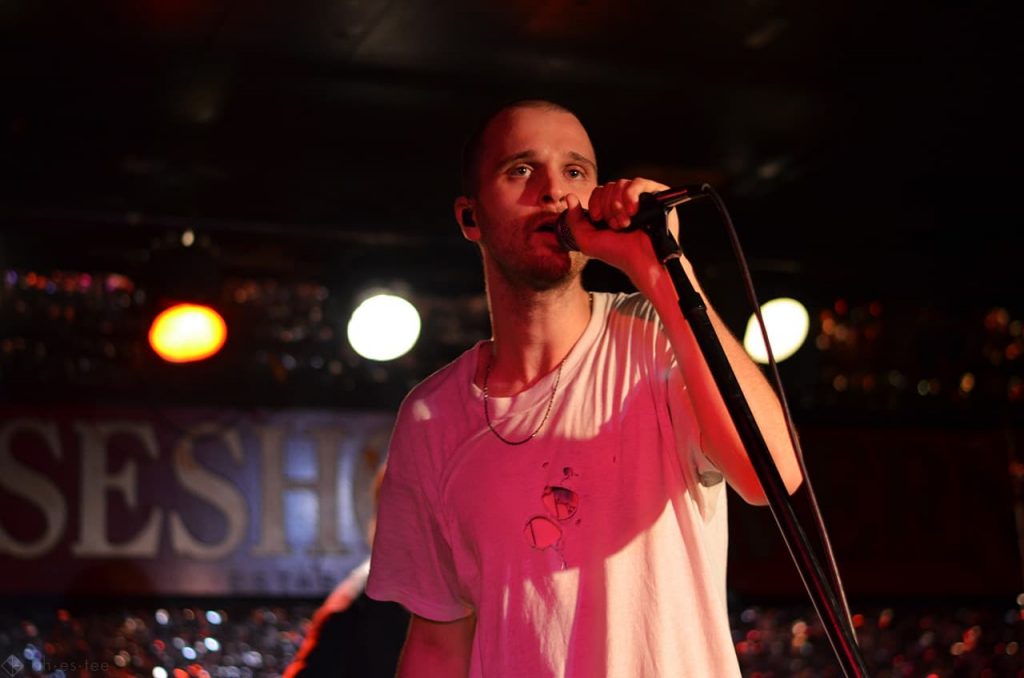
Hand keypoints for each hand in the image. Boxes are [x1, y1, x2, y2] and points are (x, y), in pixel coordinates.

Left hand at [564, 177, 680, 291]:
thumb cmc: (616, 252)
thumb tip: (569, 197)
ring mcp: (640, 197)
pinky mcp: (655, 194)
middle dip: (608, 208)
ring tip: (626, 224)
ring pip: (621, 183)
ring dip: (619, 206)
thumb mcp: (586, 240)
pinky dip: (631, 195)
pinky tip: (633, 211)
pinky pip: (638, 182)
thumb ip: (573, 219)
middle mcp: (625, 201)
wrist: (640, 259)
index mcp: (610, 209)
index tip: (598, 220)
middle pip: (608, 186)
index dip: (596, 203)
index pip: (599, 191)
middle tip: (616, 226)